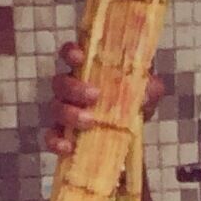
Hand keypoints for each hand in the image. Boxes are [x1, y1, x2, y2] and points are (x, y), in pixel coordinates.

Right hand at [44, 39, 164, 156]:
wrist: (132, 133)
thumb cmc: (134, 101)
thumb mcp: (148, 92)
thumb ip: (150, 88)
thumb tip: (143, 95)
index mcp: (88, 70)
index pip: (71, 54)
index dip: (71, 53)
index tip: (80, 57)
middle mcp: (71, 88)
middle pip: (60, 82)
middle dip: (75, 88)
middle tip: (95, 95)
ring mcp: (64, 111)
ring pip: (55, 107)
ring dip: (70, 113)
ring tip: (90, 122)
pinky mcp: (62, 134)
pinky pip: (50, 137)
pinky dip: (55, 141)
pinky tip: (68, 147)